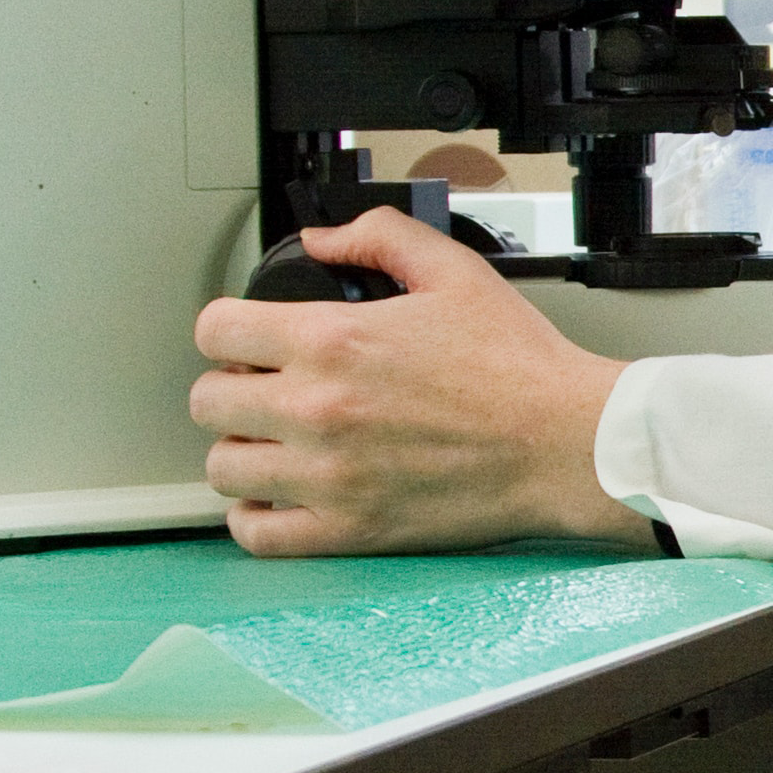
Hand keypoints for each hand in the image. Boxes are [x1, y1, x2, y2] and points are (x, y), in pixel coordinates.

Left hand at [191, 210, 654, 557]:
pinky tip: (279, 495)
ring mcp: (326, 476)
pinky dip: (255, 516)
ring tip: (274, 442)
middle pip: (208, 401)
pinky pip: (257, 534)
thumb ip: (379, 238)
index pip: (216, 330)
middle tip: (265, 388)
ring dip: (242, 450)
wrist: (564, 441)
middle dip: (232, 386)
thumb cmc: (519, 365)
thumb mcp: (454, 271)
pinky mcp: (346, 530)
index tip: (247, 337)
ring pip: (224, 468)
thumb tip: (320, 240)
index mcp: (335, 340)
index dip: (229, 327)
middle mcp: (317, 408)